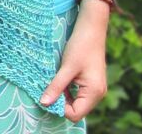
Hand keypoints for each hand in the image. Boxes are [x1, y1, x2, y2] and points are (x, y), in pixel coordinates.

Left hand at [39, 1, 108, 121]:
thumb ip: (56, 86)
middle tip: (49, 87)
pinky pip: (78, 92)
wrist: (92, 28)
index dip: (59, 107)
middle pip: (76, 109)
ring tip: (54, 80)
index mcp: (94, 93)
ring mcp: (95, 88)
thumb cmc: (80, 46)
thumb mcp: (66, 67)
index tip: (47, 94)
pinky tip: (60, 77)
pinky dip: (68, 88)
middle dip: (61, 101)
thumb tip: (43, 103)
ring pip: (76, 101)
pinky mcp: (91, 81)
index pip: (75, 114)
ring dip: (63, 94)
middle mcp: (97, 94)